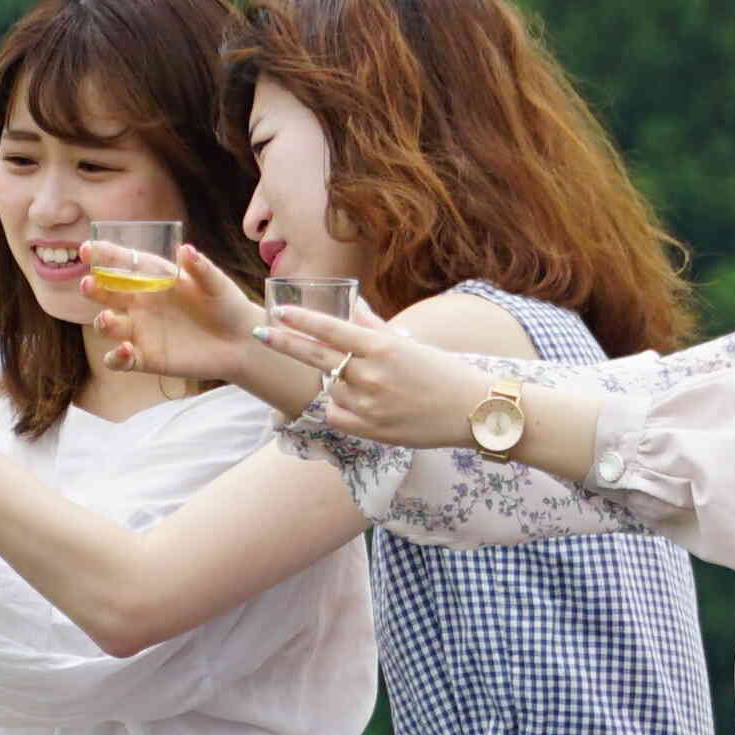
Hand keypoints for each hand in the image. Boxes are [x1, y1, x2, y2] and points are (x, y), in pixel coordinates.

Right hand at [85, 242, 276, 386]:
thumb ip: (200, 269)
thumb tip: (185, 250)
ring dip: (103, 323)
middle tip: (89, 283)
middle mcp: (140, 302)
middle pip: (107, 293)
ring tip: (108, 320)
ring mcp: (140, 331)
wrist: (240, 343)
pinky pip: (120, 359)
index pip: (122, 262)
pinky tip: (126, 350)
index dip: (103, 255)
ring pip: (108, 325)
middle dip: (94, 288)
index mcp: (153, 278)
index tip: (87, 250)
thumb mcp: (216, 284)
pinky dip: (116, 356)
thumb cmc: (227, 306)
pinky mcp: (145, 358)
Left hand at [253, 301, 494, 448]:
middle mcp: (371, 375)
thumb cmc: (443, 373)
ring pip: (330, 386)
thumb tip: (351, 304)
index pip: (331, 330)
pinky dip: (340, 406)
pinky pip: (337, 414)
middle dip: (285, 343)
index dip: (301, 321)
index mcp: (382, 348)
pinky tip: (364, 403)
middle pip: (316, 357)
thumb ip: (373, 327)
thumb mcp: (409, 344)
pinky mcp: (370, 430)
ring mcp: (368, 405)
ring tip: (369, 381)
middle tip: (261, 333)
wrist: (472, 412)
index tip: (279, 312)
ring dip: (335, 378)